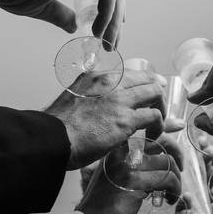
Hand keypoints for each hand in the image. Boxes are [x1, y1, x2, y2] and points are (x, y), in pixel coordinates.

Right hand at [0, 0, 124, 47]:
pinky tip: (98, 31)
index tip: (107, 30)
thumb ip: (59, 14)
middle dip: (117, 14)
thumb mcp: (39, 5)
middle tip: (112, 41)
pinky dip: (108, 13)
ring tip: (107, 42)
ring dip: (115, 19)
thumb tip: (74, 26)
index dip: (110, 5)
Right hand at [45, 70, 167, 169]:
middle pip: (146, 78)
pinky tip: (152, 135)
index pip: (129, 73)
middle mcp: (109, 83)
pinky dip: (159, 126)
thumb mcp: (70, 101)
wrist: (51, 140)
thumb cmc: (57, 128)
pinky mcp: (126, 120)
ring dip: (161, 109)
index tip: (150, 91)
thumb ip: (86, 99)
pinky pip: (154, 116)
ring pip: (155, 93)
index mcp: (95, 77)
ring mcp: (119, 100)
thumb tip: (92, 111)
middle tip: (160, 108)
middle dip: (157, 92)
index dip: (144, 82)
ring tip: (156, 125)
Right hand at [77, 137, 181, 213]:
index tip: (175, 153)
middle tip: (180, 169)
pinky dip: (175, 190)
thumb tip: (156, 159)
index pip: (147, 133)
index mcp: (115, 150)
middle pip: (161, 141)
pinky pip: (167, 179)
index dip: (167, 134)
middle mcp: (121, 153)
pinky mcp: (136, 182)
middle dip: (177, 154)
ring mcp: (128, 166)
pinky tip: (170, 200)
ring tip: (173, 192)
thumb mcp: (113, 179)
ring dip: (177, 179)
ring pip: (168, 162)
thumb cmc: (103, 207)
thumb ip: (131, 167)